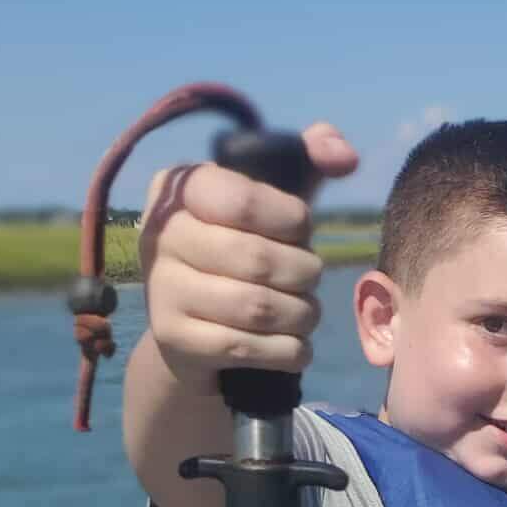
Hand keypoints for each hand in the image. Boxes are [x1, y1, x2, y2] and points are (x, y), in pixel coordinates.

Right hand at [139, 121, 358, 390]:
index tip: (302, 229)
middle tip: (309, 278)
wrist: (191, 327)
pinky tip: (296, 346)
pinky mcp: (174, 339)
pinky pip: (247, 348)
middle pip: (257, 259)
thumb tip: (345, 156)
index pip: (245, 200)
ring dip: (301, 315)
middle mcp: (161, 235)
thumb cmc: (239, 251)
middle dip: (303, 273)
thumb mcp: (267, 203)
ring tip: (307, 312)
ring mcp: (162, 290)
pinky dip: (288, 351)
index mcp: (179, 187)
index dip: (291, 219)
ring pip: (257, 308)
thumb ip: (307, 166)